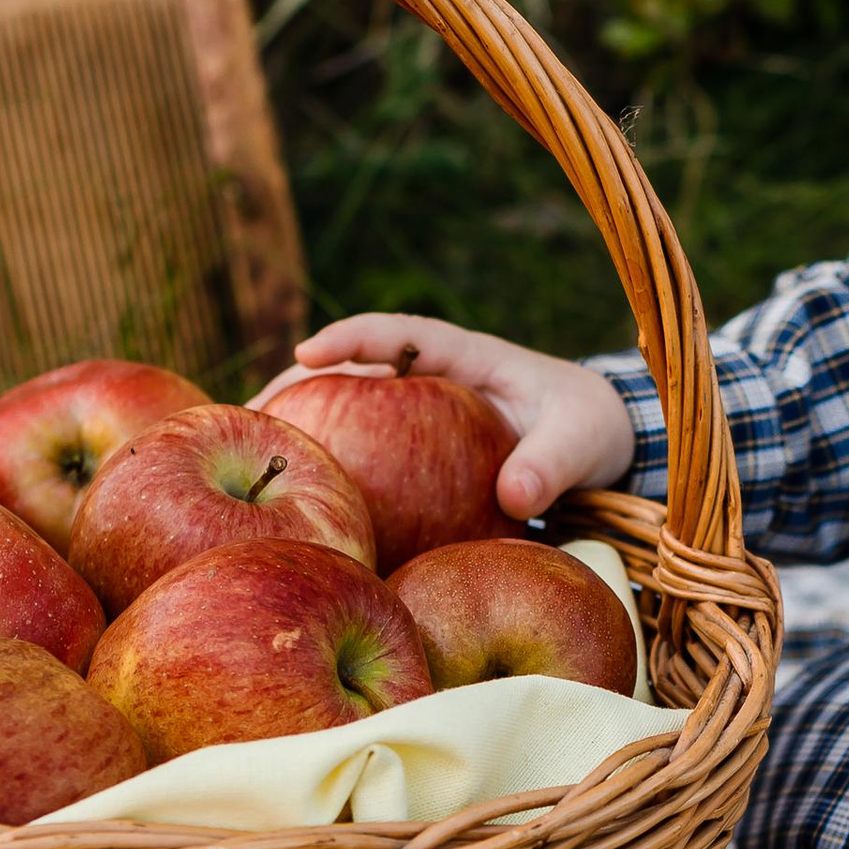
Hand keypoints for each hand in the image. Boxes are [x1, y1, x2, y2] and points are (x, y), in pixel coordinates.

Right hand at [264, 314, 637, 522]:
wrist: (603, 445)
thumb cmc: (591, 427)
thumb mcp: (582, 439)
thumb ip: (552, 463)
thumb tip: (513, 496)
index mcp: (466, 358)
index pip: (401, 334)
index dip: (354, 338)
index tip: (309, 352)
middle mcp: (431, 384)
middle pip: (353, 375)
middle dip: (299, 387)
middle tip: (245, 414)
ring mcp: (418, 420)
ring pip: (349, 416)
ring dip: (302, 431)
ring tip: (245, 460)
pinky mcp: (416, 458)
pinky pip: (368, 462)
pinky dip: (334, 479)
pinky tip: (299, 513)